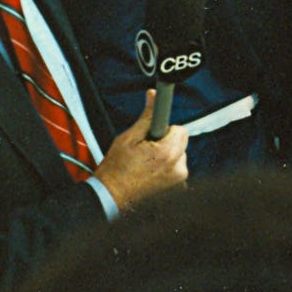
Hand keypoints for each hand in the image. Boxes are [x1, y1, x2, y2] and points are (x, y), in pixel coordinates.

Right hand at [93, 89, 188, 211]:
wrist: (110, 197)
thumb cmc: (116, 169)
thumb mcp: (128, 138)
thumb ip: (146, 116)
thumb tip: (153, 95)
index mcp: (168, 154)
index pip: (180, 130)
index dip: (165, 129)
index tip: (156, 130)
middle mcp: (178, 167)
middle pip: (181, 142)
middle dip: (166, 140)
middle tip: (146, 148)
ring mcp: (179, 179)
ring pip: (178, 154)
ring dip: (166, 154)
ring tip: (145, 162)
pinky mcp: (177, 186)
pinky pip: (176, 167)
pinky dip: (166, 166)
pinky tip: (149, 171)